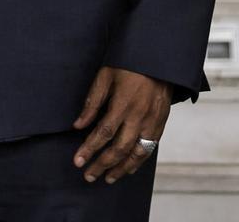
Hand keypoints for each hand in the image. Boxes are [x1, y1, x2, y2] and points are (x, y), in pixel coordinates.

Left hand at [72, 66, 169, 183]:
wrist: (158, 61)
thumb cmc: (127, 65)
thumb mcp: (104, 77)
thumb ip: (91, 103)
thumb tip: (77, 125)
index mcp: (123, 104)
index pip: (103, 133)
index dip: (89, 149)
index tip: (78, 161)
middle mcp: (139, 117)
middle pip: (119, 148)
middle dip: (102, 164)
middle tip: (88, 175)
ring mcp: (152, 123)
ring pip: (137, 153)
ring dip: (121, 168)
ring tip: (107, 178)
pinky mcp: (160, 125)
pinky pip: (150, 149)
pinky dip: (138, 161)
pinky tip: (128, 169)